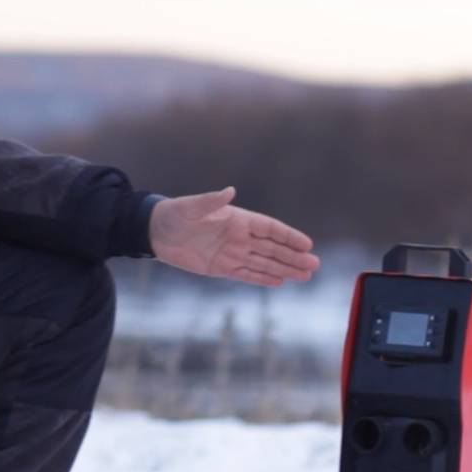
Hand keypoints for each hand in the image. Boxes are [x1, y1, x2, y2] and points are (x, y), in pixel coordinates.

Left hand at [149, 187, 319, 286]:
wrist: (156, 232)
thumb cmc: (174, 214)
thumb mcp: (192, 207)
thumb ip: (212, 201)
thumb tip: (229, 191)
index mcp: (237, 219)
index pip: (270, 229)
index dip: (289, 236)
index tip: (307, 244)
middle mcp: (239, 237)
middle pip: (273, 248)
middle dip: (293, 257)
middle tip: (314, 265)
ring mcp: (232, 253)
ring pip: (264, 263)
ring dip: (284, 269)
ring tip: (305, 275)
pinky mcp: (221, 267)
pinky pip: (247, 274)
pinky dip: (262, 278)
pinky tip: (279, 281)